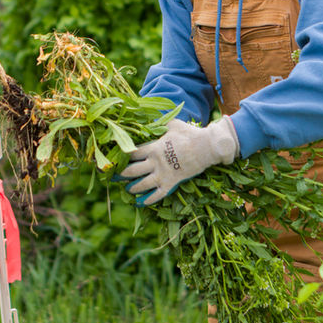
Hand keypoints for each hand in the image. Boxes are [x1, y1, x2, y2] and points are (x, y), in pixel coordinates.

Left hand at [120, 117, 239, 205]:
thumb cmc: (189, 134)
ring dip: (132, 188)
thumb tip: (151, 119)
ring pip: (142, 185)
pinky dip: (148, 200)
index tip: (116, 158)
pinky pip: (157, 194)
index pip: (132, 153)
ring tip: (128, 189)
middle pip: (132, 170)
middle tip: (116, 176)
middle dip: (121, 174)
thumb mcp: (172, 124)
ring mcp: (163, 174)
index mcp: (153, 147)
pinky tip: (140, 203)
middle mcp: (155, 162)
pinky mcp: (172, 183)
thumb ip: (160, 124)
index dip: (122, 156)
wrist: (206, 147)